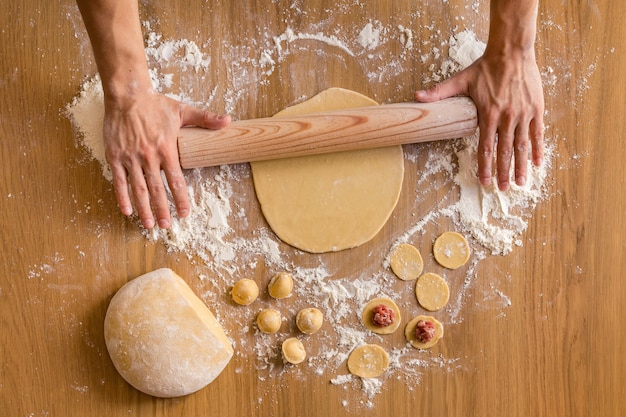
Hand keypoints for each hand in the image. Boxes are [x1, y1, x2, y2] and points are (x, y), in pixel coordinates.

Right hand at [103, 90, 230, 228]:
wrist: (127, 94)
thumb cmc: (155, 104)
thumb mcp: (183, 111)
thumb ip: (205, 119)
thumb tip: (228, 121)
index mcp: (166, 148)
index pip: (176, 180)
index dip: (180, 198)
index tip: (184, 213)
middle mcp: (148, 156)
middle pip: (157, 189)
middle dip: (162, 209)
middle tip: (167, 226)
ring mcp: (130, 158)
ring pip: (138, 189)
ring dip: (144, 208)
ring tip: (150, 224)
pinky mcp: (115, 156)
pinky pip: (119, 181)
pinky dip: (122, 197)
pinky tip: (127, 211)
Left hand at [415, 48, 543, 190]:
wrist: (511, 51)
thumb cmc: (486, 67)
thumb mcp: (461, 80)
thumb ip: (439, 92)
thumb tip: (417, 97)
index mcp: (489, 115)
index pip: (485, 147)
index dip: (485, 167)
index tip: (484, 182)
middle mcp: (507, 118)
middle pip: (505, 151)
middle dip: (503, 172)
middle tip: (503, 189)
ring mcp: (523, 114)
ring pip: (522, 145)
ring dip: (521, 166)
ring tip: (522, 182)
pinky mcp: (536, 109)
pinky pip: (537, 133)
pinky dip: (537, 148)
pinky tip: (537, 162)